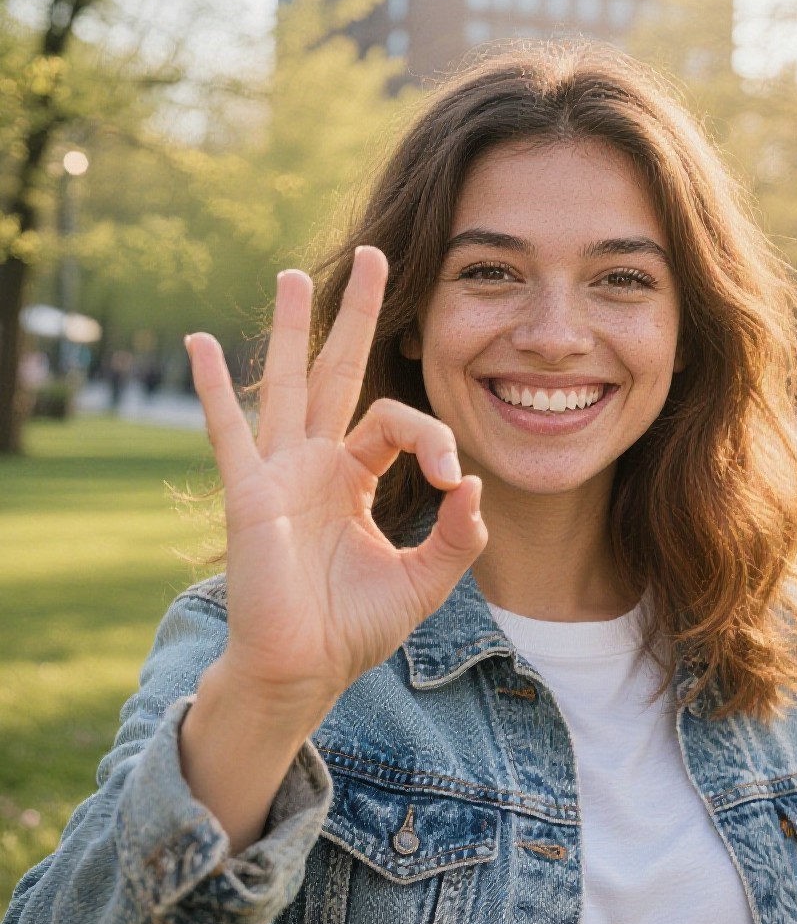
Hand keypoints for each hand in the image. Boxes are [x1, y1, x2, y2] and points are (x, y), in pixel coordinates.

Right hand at [185, 246, 486, 728]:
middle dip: (360, 315)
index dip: (432, 437)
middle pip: (340, 371)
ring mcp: (278, 473)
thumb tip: (472, 482)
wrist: (303, 670)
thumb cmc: (354, 628)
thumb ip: (457, 535)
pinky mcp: (249, 494)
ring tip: (292, 272)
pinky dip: (212, 389)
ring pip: (286, 384)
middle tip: (378, 254)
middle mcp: (315, 463)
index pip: (397, 422)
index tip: (453, 480)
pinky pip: (228, 433)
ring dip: (289, 328)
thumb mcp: (423, 580)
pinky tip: (197, 343)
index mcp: (354, 478)